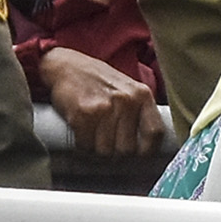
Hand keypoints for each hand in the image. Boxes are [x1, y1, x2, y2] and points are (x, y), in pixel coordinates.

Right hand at [39, 48, 161, 159]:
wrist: (65, 66)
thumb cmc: (97, 80)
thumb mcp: (127, 89)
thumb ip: (139, 111)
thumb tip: (146, 145)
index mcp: (141, 95)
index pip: (155, 133)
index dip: (147, 150)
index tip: (138, 155)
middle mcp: (126, 101)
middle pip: (127, 149)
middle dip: (116, 153)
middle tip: (108, 144)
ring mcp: (104, 108)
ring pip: (105, 152)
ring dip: (97, 150)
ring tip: (94, 137)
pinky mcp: (83, 115)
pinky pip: (86, 146)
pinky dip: (82, 145)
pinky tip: (82, 135)